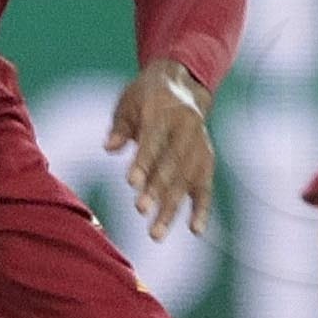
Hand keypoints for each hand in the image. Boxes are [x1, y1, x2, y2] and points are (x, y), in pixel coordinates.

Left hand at [105, 59, 214, 239]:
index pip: (153, 141)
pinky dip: (202, 209)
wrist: (184, 84)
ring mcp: (200, 146)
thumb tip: (109, 148)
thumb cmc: (146, 96)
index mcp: (164, 111)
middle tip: (141, 211)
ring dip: (172, 208)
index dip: (144, 162)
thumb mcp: (128, 102)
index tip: (132, 183)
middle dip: (157, 189)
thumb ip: (120, 127)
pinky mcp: (208, 160)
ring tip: (156, 234)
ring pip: (187, 181)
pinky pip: (206, 187)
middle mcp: (187, 129)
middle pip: (171, 164)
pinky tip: (195, 230)